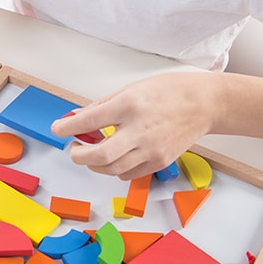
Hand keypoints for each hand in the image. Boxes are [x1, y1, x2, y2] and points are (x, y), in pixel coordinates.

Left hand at [51, 72, 220, 179]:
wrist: (204, 104)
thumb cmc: (169, 92)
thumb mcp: (130, 89)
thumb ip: (101, 106)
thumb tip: (76, 118)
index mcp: (129, 106)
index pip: (88, 121)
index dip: (67, 127)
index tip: (58, 129)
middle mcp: (139, 130)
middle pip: (99, 155)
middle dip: (79, 155)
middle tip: (74, 149)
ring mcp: (151, 149)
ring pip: (112, 169)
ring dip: (95, 164)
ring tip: (92, 153)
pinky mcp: (160, 162)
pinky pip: (128, 174)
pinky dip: (115, 169)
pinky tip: (114, 157)